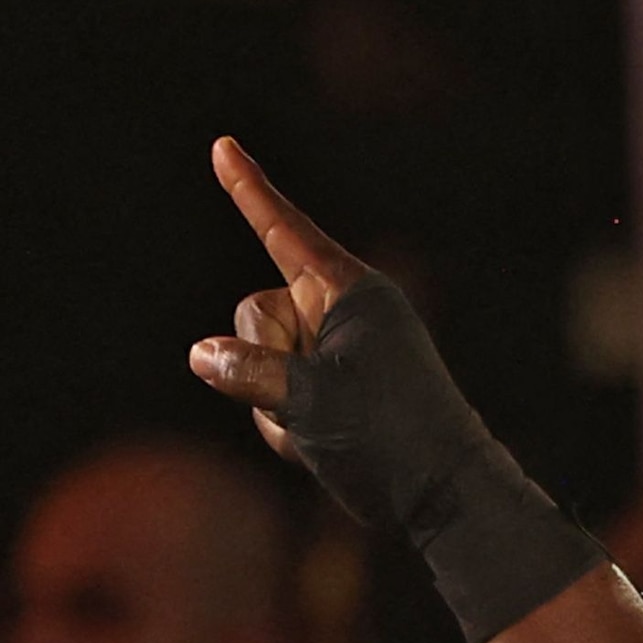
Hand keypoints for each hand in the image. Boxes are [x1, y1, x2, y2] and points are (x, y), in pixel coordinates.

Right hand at [185, 137, 368, 458]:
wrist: (440, 496)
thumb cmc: (391, 439)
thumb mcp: (312, 403)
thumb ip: (250, 372)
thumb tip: (202, 354)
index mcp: (350, 293)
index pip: (285, 230)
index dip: (249, 189)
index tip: (224, 146)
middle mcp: (339, 313)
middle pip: (254, 311)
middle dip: (262, 357)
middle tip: (312, 396)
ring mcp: (331, 353)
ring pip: (255, 360)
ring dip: (272, 405)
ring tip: (325, 429)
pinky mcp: (327, 389)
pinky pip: (269, 396)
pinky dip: (282, 426)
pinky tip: (321, 447)